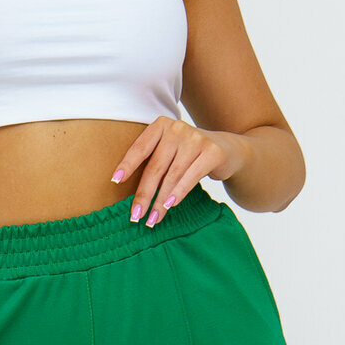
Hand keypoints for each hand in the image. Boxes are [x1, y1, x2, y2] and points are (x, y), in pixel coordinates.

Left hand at [110, 119, 246, 224]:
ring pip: (172, 176)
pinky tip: (170, 206)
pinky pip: (191, 177)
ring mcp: (195, 139)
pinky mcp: (212, 152)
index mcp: (161, 125)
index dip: (128, 165)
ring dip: (160, 201)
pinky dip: (179, 193)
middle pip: (155, 166)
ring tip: (153, 218)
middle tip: (135, 215)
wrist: (228, 150)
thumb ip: (153, 162)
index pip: (140, 147)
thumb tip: (131, 194)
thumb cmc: (189, 155)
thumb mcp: (169, 151)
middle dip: (144, 194)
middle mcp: (177, 128)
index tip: (115, 181)